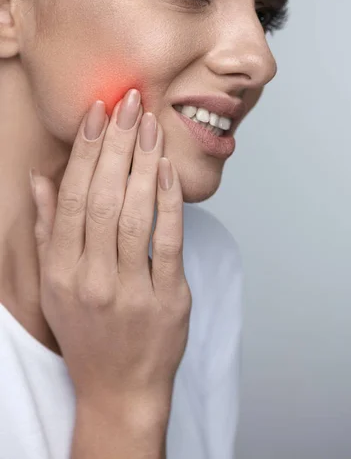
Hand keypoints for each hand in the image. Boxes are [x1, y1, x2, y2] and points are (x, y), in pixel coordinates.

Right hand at [30, 89, 190, 420]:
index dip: (86, 151)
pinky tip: (168, 169)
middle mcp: (90, 278)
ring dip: (144, 163)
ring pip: (135, 213)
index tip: (99, 113)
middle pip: (104, 197)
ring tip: (151, 124)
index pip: (72, 197)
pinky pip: (167, 241)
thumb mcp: (54, 285)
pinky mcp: (166, 299)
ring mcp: (130, 290)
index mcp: (61, 270)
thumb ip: (48, 230)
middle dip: (118, 144)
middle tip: (130, 103)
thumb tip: (41, 180)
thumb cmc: (86, 331)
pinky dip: (169, 202)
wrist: (119, 388)